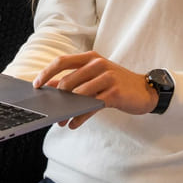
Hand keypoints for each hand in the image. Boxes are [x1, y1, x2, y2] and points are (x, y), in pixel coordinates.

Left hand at [33, 51, 158, 127]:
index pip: (62, 61)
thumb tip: (50, 86)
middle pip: (68, 81)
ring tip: (62, 121)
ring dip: (67, 111)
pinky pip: (91, 107)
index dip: (47, 73)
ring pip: (79, 95)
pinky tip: (73, 124)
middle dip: (57, 99)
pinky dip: (80, 117)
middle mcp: (98, 64)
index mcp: (91, 57)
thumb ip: (74, 79)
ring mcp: (107, 78)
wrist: (145, 90)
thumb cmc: (116, 83)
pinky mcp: (114, 93)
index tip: (36, 85)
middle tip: (51, 112)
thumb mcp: (95, 76)